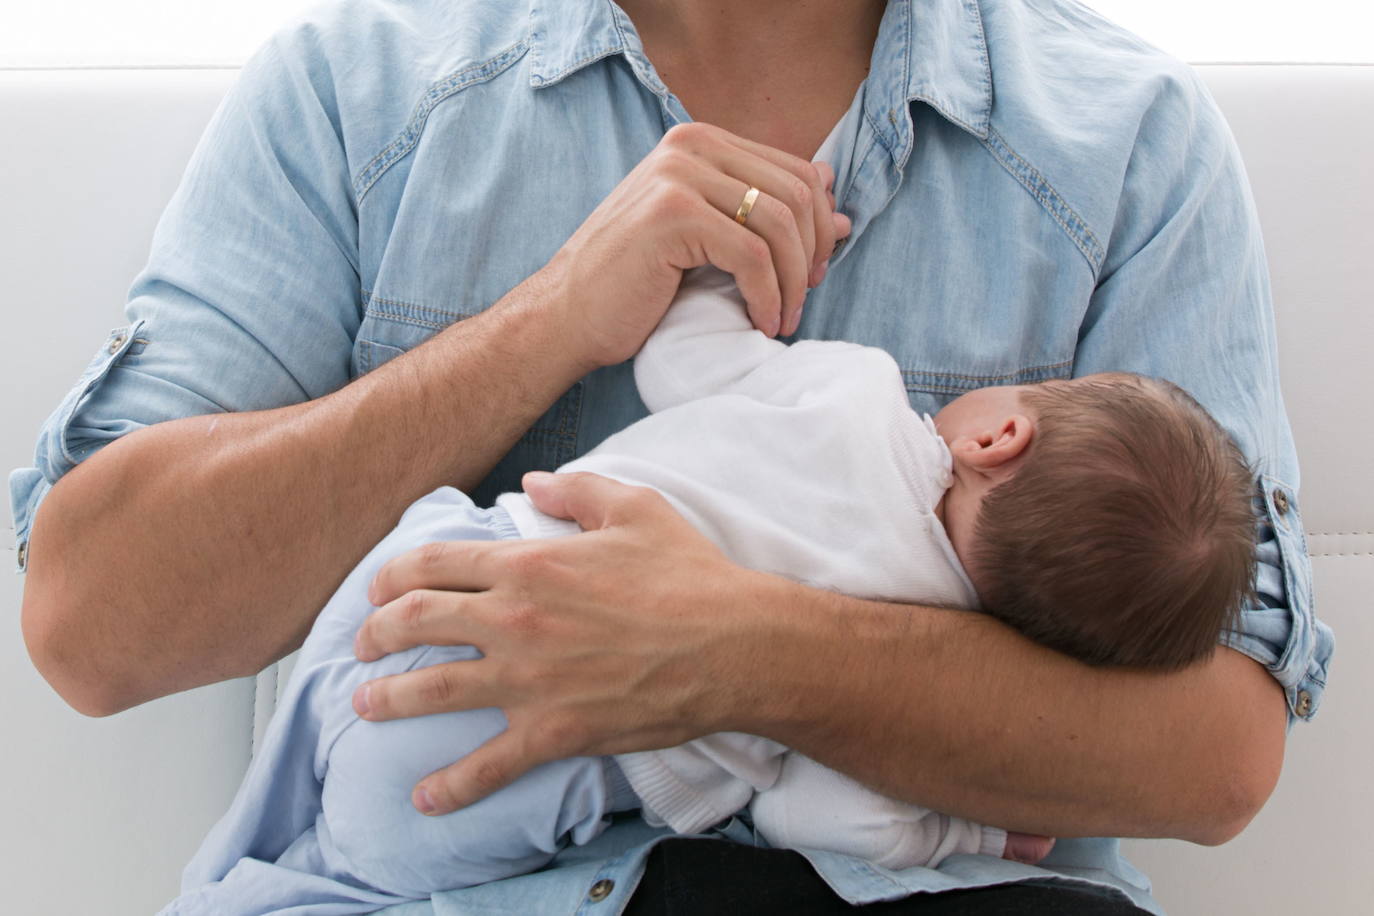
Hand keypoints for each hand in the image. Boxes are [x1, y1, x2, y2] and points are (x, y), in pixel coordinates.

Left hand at [351, 471, 773, 815]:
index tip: (377, 589)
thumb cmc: (689, 574)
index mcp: (529, 562)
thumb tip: (532, 481)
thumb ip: (576, 489)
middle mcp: (515, 619)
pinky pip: (488, 765)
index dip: (391, 575)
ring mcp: (529, 680)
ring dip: (387, 698)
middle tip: (363, 645)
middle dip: (375, 633)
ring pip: (431, 690)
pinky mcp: (553, 731)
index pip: (433, 564)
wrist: (733, 645)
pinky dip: (450, 786)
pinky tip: (425, 798)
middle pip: (415, 622)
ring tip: (366, 704)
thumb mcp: (635, 507)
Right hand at [543, 122, 851, 368]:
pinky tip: (761, 322)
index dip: (818, 227)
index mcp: (699, 141)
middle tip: (802, 300)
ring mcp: (677, 175)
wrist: (568, 314)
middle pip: (796, 193)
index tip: (811, 273)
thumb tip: (840, 211)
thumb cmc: (636, 283)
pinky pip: (752, 255)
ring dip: (792, 282)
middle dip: (811, 254)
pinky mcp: (672, 214)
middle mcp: (689, 145)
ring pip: (779, 224)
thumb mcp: (709, 239)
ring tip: (783, 319)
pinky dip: (767, 296)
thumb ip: (763, 215)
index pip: (796, 171)